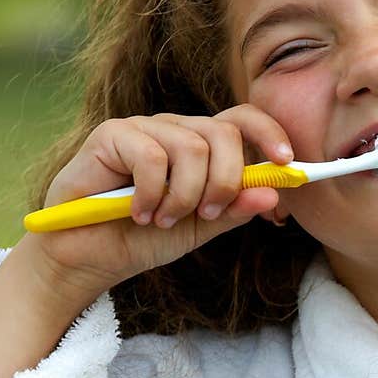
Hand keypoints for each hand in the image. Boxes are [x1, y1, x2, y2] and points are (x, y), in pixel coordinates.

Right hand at [30, 104, 291, 299]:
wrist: (90, 256)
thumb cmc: (143, 239)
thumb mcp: (199, 229)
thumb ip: (233, 210)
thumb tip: (272, 194)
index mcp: (202, 146)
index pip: (244, 121)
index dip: (269, 135)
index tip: (287, 165)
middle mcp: (176, 129)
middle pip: (223, 134)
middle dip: (224, 182)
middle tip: (204, 214)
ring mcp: (144, 128)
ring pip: (191, 147)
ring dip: (184, 196)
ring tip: (164, 220)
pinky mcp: (112, 135)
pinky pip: (151, 156)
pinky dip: (152, 193)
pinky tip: (139, 212)